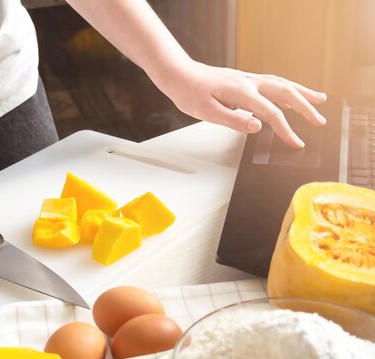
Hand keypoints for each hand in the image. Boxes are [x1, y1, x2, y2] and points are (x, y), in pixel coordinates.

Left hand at [156, 61, 327, 147]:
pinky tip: (291, 93)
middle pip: (286, 94)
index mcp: (242, 93)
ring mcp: (248, 78)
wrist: (179, 74)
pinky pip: (273, 81)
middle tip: (320, 122)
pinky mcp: (244, 79)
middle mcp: (249, 82)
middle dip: (305, 109)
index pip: (272, 113)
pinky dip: (287, 87)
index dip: (286, 130)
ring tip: (319, 100)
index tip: (297, 144)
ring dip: (302, 93)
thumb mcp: (207, 113)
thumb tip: (258, 126)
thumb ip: (234, 120)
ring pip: (282, 84)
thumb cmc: (189, 93)